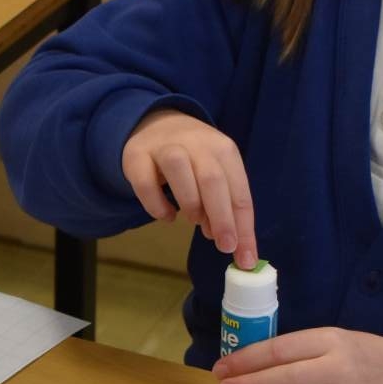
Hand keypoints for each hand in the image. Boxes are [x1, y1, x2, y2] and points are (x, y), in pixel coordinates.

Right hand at [122, 110, 257, 265]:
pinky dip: (156, 205)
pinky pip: (145, 183)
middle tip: (224, 247)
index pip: (240, 191)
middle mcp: (196, 143)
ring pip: (180, 170)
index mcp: (223, 150)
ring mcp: (164, 147)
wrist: (155, 125)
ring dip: (191, 203)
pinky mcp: (137, 156)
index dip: (244, 227)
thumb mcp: (216, 175)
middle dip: (222, 218)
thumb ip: (224, 207)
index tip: (246, 258)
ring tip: (194, 221)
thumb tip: (229, 243)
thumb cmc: (193, 158)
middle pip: (213, 180)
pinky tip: (166, 216)